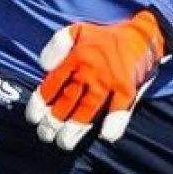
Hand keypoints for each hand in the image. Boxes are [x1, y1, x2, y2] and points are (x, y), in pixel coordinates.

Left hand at [23, 9, 164, 149]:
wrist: (139, 36)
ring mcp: (110, 81)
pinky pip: (120, 110)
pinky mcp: (127, 89)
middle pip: (67, 101)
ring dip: (74, 129)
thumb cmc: (104, 38)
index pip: (52, 85)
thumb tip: (45, 66)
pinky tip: (106, 136)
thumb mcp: (77, 30)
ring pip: (87, 110)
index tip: (33, 118)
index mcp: (76, 57)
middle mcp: (91, 71)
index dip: (40, 104)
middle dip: (53, 122)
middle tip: (45, 135)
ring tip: (63, 143)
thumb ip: (57, 44)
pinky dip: (114, 123)